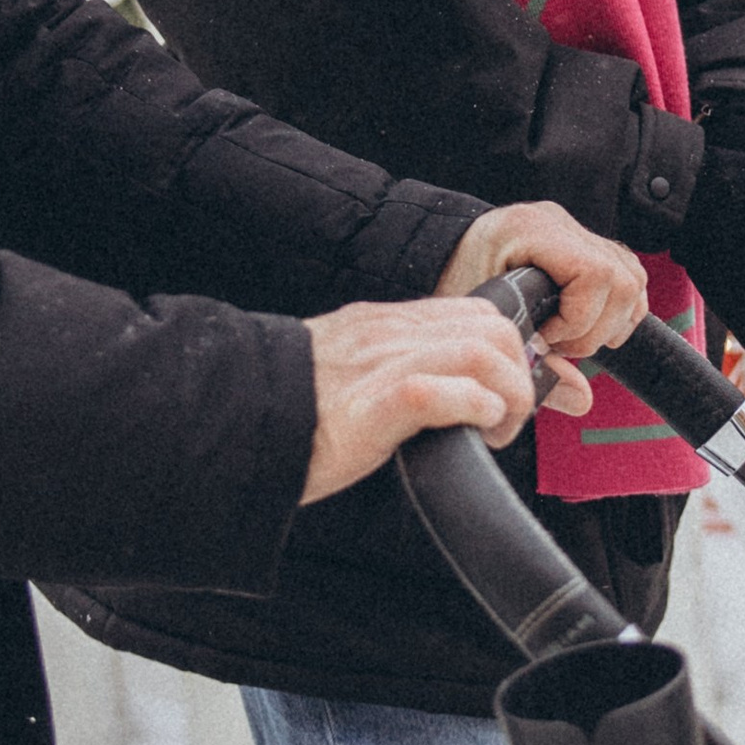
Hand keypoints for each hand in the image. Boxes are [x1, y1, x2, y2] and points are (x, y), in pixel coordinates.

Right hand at [303, 299, 550, 504]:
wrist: (229, 424)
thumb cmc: (285, 413)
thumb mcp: (345, 376)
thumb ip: (388, 371)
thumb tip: (436, 397)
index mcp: (380, 325)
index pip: (473, 313)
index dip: (505, 353)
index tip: (503, 393)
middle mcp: (385, 334)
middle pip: (491, 327)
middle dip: (515, 374)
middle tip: (500, 420)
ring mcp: (379, 365)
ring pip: (480, 350)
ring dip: (505, 395)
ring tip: (491, 430)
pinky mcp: (372, 405)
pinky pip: (443, 390)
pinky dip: (474, 408)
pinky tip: (473, 431)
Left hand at [436, 201, 648, 381]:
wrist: (437, 260)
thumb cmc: (452, 288)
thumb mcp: (484, 327)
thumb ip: (532, 365)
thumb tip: (582, 399)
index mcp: (531, 230)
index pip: (594, 274)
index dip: (578, 320)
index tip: (545, 340)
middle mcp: (558, 222)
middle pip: (622, 279)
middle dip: (596, 327)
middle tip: (558, 344)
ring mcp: (574, 230)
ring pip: (632, 278)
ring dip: (610, 320)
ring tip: (570, 335)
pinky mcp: (585, 244)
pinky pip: (628, 275)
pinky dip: (616, 309)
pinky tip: (586, 324)